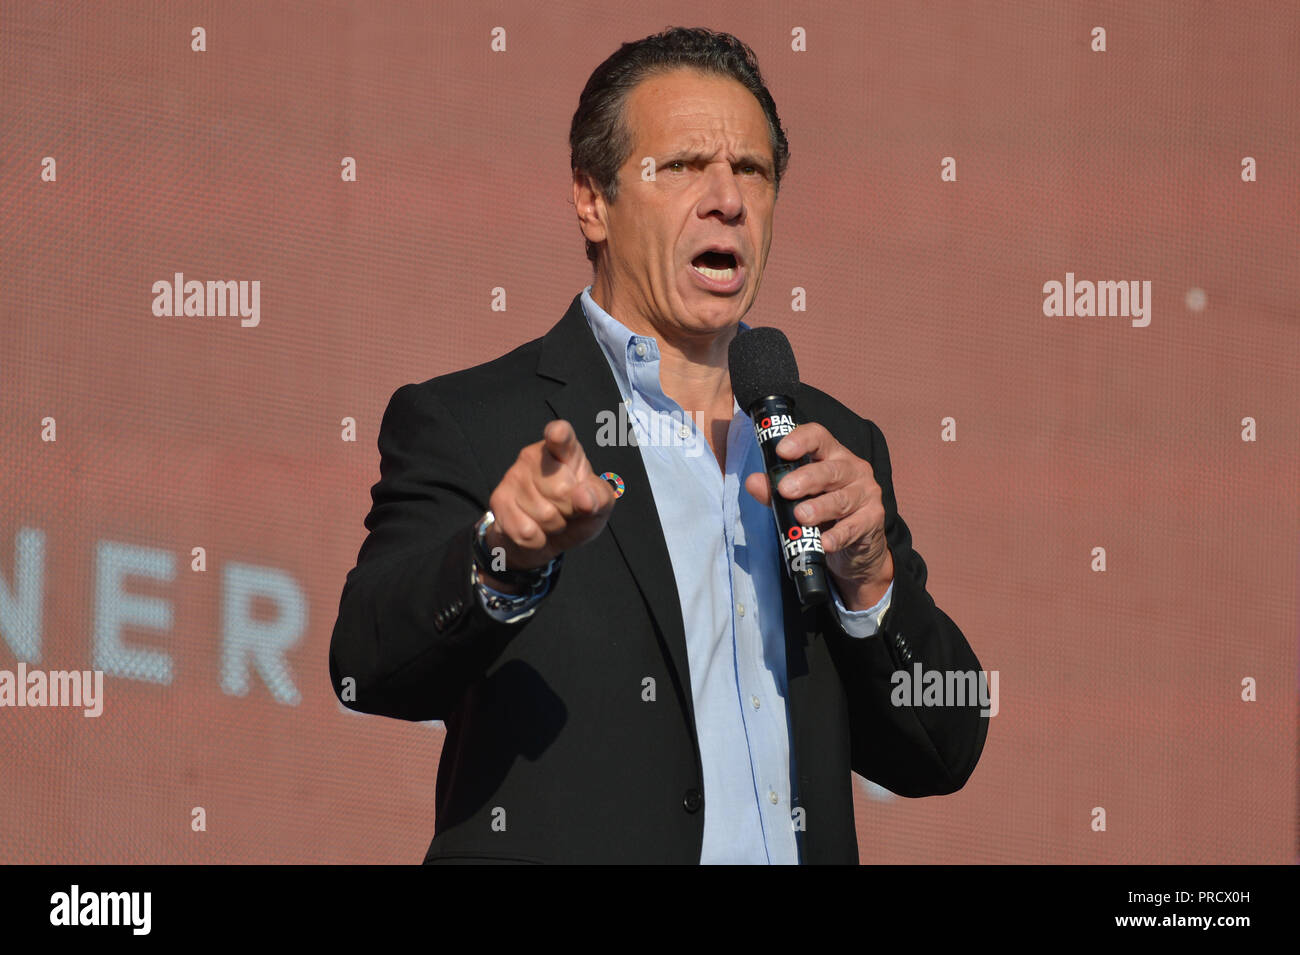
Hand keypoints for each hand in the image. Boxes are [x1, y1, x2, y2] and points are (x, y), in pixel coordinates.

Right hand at [485, 419, 616, 576]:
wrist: (544, 540)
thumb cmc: (576, 513)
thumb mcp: (599, 505)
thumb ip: (600, 497)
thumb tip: (584, 499)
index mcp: (565, 450)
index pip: (561, 437)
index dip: (559, 435)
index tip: (558, 434)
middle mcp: (535, 456)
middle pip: (562, 491)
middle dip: (570, 510)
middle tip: (567, 509)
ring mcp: (513, 476)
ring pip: (545, 515)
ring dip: (554, 526)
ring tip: (552, 518)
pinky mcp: (498, 500)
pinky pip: (526, 531)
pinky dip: (538, 540)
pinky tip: (536, 530)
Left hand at [744, 422, 893, 609]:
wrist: (856, 546)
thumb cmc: (824, 512)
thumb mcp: (797, 499)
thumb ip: (774, 491)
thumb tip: (752, 482)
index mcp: (832, 455)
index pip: (819, 437)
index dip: (801, 440)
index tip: (781, 450)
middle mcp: (853, 469)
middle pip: (830, 470)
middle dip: (806, 479)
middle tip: (785, 490)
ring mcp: (866, 493)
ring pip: (842, 499)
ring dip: (820, 508)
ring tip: (801, 517)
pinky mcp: (873, 519)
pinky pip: (854, 526)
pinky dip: (838, 536)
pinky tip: (824, 542)